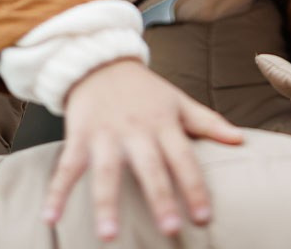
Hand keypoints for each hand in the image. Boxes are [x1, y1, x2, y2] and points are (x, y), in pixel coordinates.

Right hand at [42, 57, 243, 240]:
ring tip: (109, 236)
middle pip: (149, 167)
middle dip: (160, 197)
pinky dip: (56, 192)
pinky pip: (66, 167)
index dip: (194, 187)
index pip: (184, 158)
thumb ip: (208, 122)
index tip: (204, 217)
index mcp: (164, 124)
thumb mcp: (178, 101)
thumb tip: (241, 140)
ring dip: (106, 203)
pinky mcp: (79, 135)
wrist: (101, 59)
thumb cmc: (145, 90)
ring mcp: (105, 134)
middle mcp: (136, 130)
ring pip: (106, 171)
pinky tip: (49, 219)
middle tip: (170, 229)